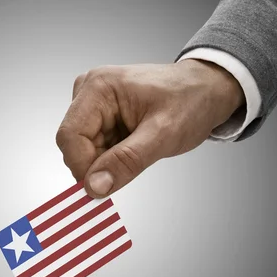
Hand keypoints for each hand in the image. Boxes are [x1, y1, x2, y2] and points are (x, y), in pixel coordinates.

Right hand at [55, 60, 244, 197]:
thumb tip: (94, 186)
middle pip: (74, 145)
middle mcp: (89, 92)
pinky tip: (134, 150)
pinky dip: (111, 159)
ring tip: (139, 151)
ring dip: (107, 163)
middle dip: (97, 166)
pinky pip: (94, 149)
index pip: (70, 136)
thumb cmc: (191, 101)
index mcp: (99, 87)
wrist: (207, 90)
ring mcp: (93, 105)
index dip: (82, 167)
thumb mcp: (163, 134)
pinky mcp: (100, 117)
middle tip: (130, 169)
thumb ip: (126, 161)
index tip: (102, 189)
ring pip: (83, 151)